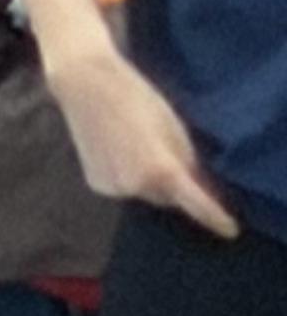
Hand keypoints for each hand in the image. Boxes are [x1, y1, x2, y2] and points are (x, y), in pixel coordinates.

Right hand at [44, 36, 240, 238]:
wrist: (85, 87)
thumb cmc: (137, 97)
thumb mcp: (173, 126)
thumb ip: (189, 161)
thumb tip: (202, 187)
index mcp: (159, 170)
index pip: (194, 203)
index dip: (214, 217)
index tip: (229, 229)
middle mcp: (134, 187)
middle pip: (167, 198)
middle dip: (176, 188)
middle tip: (180, 164)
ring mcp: (112, 189)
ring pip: (145, 194)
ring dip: (152, 182)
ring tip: (143, 149)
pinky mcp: (97, 185)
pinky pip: (125, 188)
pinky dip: (131, 178)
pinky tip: (122, 153)